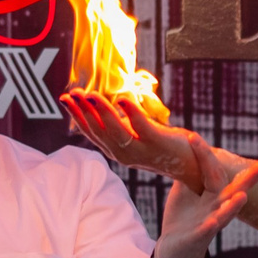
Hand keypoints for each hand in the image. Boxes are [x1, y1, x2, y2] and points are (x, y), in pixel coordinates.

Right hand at [62, 91, 239, 194]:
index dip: (77, 116)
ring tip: (90, 95)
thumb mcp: (136, 133)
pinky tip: (122, 99)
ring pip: (116, 131)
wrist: (192, 163)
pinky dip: (131, 113)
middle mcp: (125, 154)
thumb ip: (120, 123)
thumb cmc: (163, 144)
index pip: (91, 132)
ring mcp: (141, 150)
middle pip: (99, 132)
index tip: (65, 99)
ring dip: (102, 112)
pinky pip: (141, 127)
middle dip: (83, 112)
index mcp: (117, 151)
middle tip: (71, 94)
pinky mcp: (157, 142)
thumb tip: (103, 104)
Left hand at [154, 154, 257, 257]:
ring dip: (233, 205)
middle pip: (234, 190)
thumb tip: (182, 147)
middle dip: (250, 178)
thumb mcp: (183, 192)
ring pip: (225, 213)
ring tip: (242, 196)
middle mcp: (216, 208)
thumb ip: (188, 173)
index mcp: (212, 195)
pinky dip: (210, 226)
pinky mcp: (198, 239)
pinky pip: (206, 232)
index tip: (194, 135)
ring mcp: (209, 224)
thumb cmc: (183, 218)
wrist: (173, 252)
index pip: (214, 171)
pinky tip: (213, 220)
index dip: (204, 154)